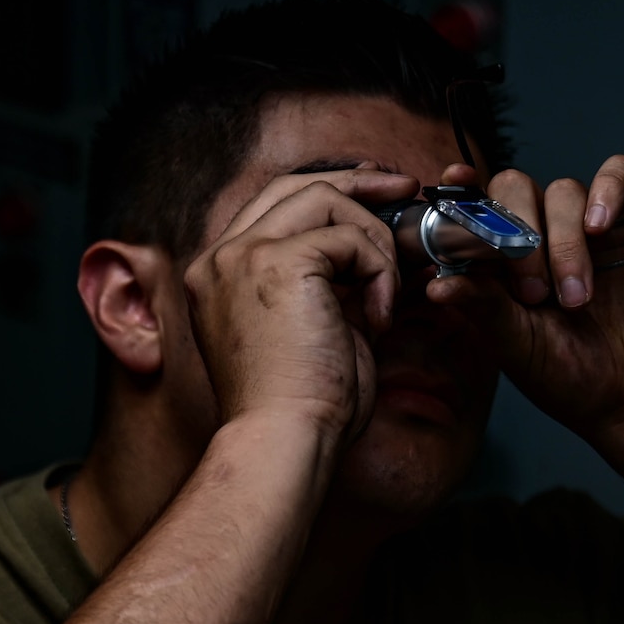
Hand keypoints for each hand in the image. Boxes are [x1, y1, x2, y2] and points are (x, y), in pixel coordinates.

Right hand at [184, 168, 417, 446]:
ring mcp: (243, 256)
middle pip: (292, 184)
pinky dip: (378, 271)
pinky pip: (348, 237)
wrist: (285, 441)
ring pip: (325, 199)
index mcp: (219, 276)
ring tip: (385, 296)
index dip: (327, 191)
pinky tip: (377, 318)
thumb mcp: (313, 330)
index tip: (373, 194)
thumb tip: (371, 253)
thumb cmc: (302, 407)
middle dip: (356, 182)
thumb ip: (328, 286)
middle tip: (404, 190)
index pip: (273, 206)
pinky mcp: (277, 263)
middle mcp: (221, 259)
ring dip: (374, 242)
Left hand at [426, 157, 623, 439]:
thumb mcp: (517, 346)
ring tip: (575, 299)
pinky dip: (608, 192)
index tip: (455, 183)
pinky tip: (600, 229)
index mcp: (499, 261)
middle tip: (533, 291)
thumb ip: (482, 307)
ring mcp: (586, 226)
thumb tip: (435, 285)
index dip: (460, 189)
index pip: (473, 207)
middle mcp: (540, 235)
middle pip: (516, 187)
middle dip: (519, 232)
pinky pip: (620, 174)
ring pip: (563, 190)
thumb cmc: (571, 377)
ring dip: (565, 242)